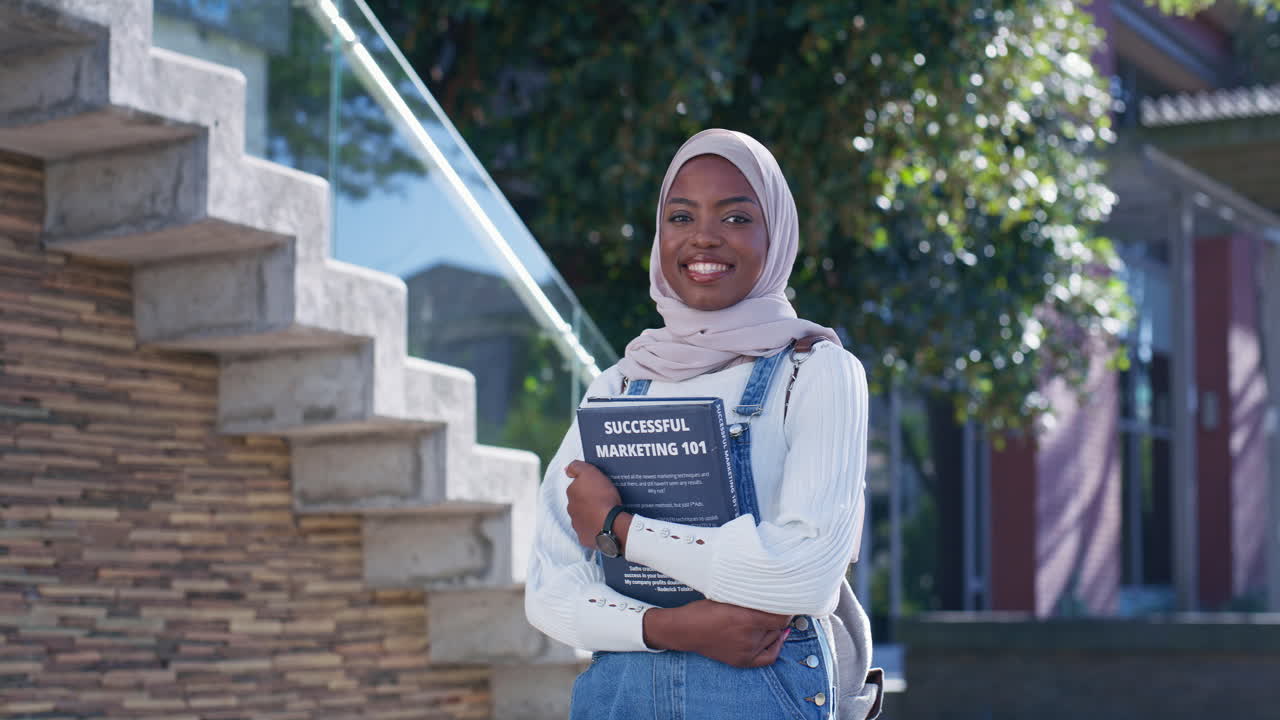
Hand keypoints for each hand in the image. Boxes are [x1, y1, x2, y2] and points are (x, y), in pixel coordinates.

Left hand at [565, 460, 624, 548]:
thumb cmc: (602, 497)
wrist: (611, 524)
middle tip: (604, 499)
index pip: (577, 487)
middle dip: (589, 502)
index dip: (588, 486)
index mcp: (572, 494)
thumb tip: (567, 469)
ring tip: (606, 514)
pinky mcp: (585, 538)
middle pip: (580, 503)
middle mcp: (571, 510)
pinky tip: (605, 525)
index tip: (599, 486)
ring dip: (592, 515)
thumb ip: (576, 467)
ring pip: (584, 518)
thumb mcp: (590, 473)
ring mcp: (577, 525)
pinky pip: (590, 532)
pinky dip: (595, 529)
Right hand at [642, 599, 792, 667]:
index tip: (788, 600)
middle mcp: (749, 638)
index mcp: (747, 619)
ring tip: (774, 617)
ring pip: (773, 639)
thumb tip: (770, 594)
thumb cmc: (702, 611)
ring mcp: (746, 651)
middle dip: (779, 616)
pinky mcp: (742, 660)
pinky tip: (779, 637)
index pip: (780, 617)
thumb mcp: (727, 597)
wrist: (685, 630)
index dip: (787, 608)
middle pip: (777, 627)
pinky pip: (768, 656)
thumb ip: (750, 598)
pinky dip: (776, 646)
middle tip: (779, 605)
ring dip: (775, 628)